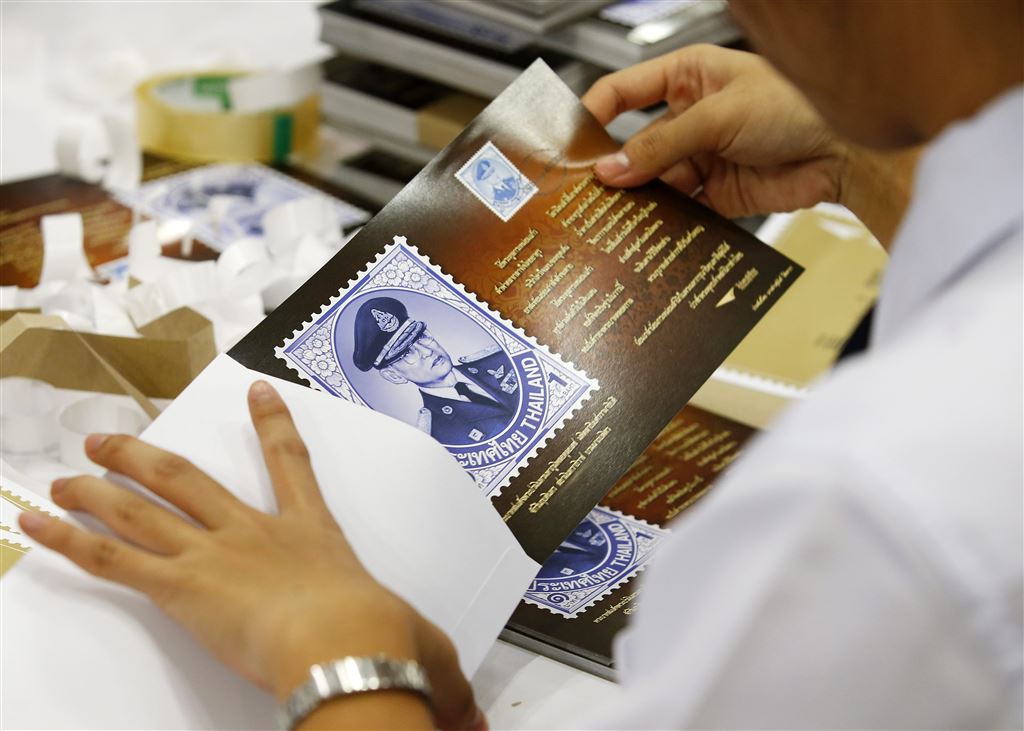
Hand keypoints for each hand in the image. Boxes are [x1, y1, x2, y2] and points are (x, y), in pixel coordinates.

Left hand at [18, 381, 483, 730]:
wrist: (349, 647)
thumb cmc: (382, 639)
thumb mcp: (423, 650)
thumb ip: (442, 681)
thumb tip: (471, 723)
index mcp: (310, 534)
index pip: (290, 464)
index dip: (271, 424)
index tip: (256, 391)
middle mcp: (255, 532)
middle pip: (188, 479)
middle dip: (146, 455)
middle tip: (113, 438)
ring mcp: (216, 553)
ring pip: (144, 508)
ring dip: (99, 487)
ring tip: (65, 472)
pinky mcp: (182, 586)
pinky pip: (113, 556)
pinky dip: (70, 537)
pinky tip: (36, 521)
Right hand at [583, 44, 849, 218]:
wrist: (846, 151)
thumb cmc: (798, 107)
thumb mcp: (719, 117)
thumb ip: (662, 144)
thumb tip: (613, 169)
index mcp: (687, 77)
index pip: (624, 92)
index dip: (594, 115)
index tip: (570, 143)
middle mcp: (690, 117)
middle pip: (635, 144)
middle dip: (614, 167)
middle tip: (585, 190)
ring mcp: (701, 157)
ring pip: (654, 181)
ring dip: (638, 198)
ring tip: (613, 216)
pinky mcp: (715, 194)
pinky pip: (679, 209)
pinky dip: (664, 221)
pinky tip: (647, 229)